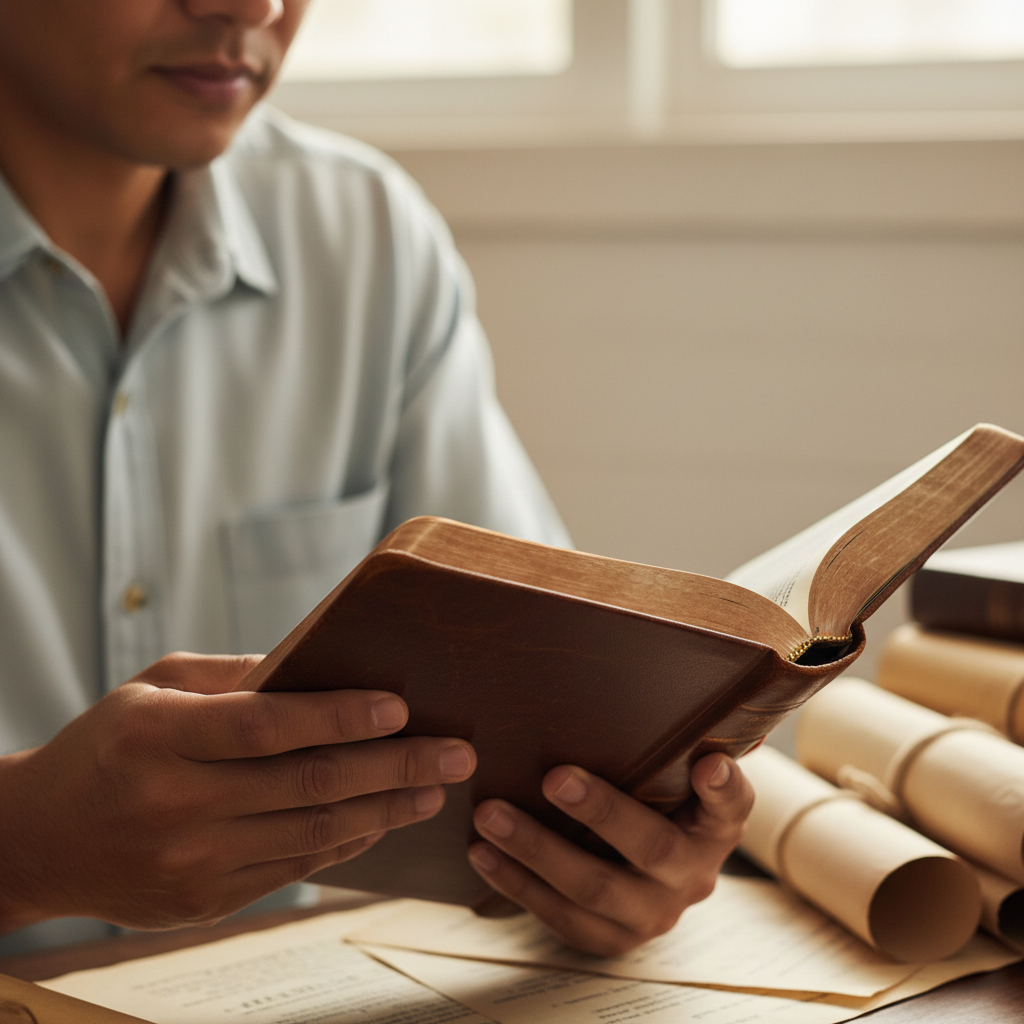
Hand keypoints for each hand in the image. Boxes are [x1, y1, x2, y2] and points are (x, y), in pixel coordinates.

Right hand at [0, 652, 475, 931]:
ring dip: (386, 810)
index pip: (266, 725)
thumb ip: (233, 677)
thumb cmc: (106, 746)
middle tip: (457, 751)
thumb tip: (318, 665)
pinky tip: (383, 821)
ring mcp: (193, 863)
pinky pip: (295, 869)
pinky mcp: (205, 902)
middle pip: (308, 784)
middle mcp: (177, 804)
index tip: (401, 706)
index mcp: (159, 738)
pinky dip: (347, 844)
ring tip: (436, 787)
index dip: (339, 715)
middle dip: (395, 766)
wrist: (39, 841)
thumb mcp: (153, 689)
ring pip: (313, 834)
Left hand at [468, 752, 752, 955]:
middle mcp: (693, 874)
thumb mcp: (669, 774)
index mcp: (715, 826)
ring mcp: (654, 914)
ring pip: (594, 888)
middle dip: (600, 812)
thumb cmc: (650, 799)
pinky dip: (517, 884)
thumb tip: (646, 681)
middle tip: (553, 778)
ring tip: (490, 816)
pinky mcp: (612, 938)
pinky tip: (483, 854)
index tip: (708, 764)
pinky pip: (561, 917)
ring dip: (536, 850)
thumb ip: (666, 743)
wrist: (644, 875)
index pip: (731, 804)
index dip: (723, 787)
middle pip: (650, 847)